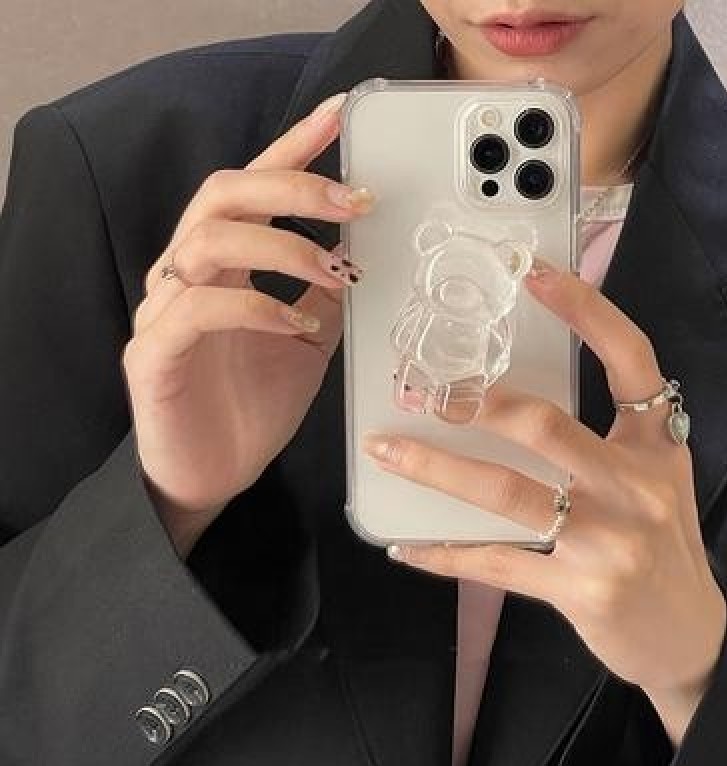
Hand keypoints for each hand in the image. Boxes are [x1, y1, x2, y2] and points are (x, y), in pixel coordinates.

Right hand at [123, 91, 373, 558]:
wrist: (212, 475)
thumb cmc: (253, 407)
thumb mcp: (306, 342)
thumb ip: (323, 297)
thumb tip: (361, 255)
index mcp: (226, 267)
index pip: (253, 188)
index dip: (292, 147)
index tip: (338, 116)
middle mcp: (188, 276)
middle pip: (224, 195)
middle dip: (292, 186)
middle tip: (354, 201)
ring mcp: (165, 311)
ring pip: (207, 240)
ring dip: (281, 247)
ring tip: (334, 272)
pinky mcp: (154, 354)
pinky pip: (197, 310)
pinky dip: (254, 307)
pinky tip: (294, 324)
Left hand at [362, 259, 726, 744]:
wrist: (690, 634)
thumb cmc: (662, 543)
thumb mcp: (656, 475)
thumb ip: (607, 434)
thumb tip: (516, 401)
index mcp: (656, 443)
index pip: (628, 358)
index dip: (585, 310)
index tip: (534, 275)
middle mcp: (635, 483)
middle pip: (544, 424)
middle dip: (473, 403)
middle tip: (415, 387)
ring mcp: (607, 539)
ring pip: (506, 491)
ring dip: (436, 468)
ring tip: (385, 450)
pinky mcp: (580, 589)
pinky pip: (496, 563)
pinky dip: (445, 554)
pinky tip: (404, 548)